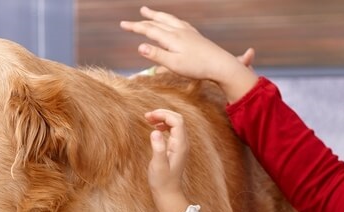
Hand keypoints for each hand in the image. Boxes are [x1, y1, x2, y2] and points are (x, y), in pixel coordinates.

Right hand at [120, 6, 257, 101]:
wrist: (221, 64)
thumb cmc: (197, 67)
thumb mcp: (174, 64)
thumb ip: (157, 55)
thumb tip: (140, 46)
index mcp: (171, 38)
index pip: (149, 30)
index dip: (135, 27)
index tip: (122, 25)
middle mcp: (179, 31)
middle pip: (158, 22)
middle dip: (144, 19)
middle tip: (134, 16)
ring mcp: (188, 32)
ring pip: (168, 19)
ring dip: (157, 15)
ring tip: (149, 12)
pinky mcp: (195, 35)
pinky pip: (179, 22)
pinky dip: (171, 19)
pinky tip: (173, 22)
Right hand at [145, 109, 191, 211]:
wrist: (168, 193)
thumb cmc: (162, 181)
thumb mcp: (158, 166)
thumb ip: (158, 148)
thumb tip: (155, 131)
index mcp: (180, 145)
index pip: (177, 121)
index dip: (163, 114)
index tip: (148, 117)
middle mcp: (183, 143)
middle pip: (177, 119)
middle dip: (163, 114)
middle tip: (147, 116)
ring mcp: (181, 145)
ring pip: (175, 123)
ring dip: (163, 118)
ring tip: (148, 120)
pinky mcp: (176, 148)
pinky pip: (173, 130)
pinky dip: (164, 125)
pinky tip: (155, 128)